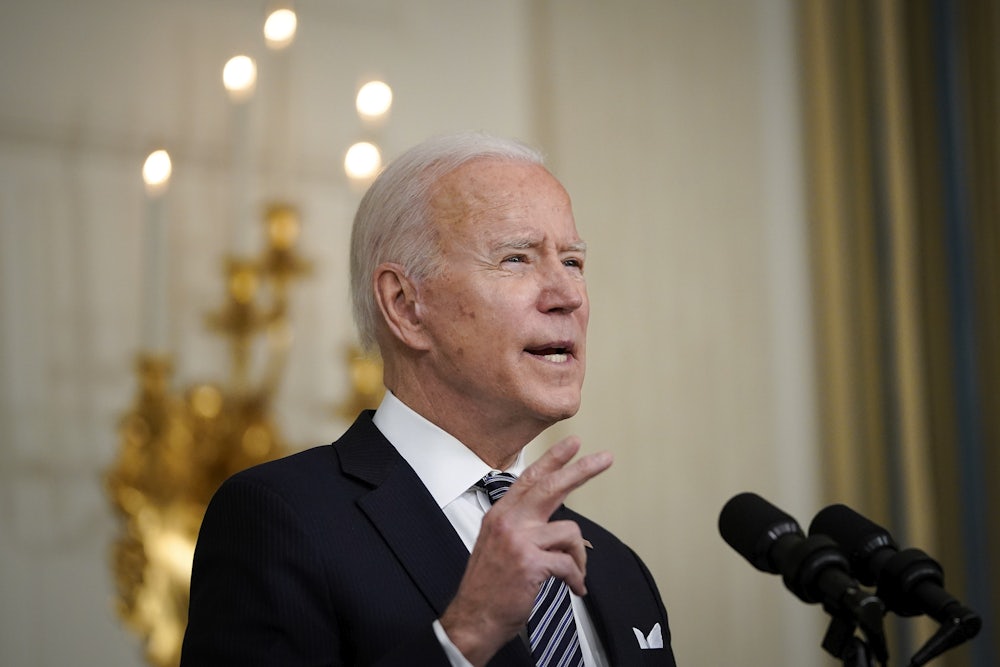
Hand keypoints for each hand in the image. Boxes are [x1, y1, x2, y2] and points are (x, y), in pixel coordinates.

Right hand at [439, 436, 612, 665]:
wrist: (474, 618)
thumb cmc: (488, 587)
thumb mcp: (497, 545)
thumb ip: (520, 527)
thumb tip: (554, 523)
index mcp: (500, 515)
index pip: (530, 479)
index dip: (553, 459)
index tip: (573, 444)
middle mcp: (508, 521)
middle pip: (551, 486)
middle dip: (582, 470)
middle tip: (605, 459)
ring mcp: (518, 541)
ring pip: (569, 531)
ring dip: (579, 556)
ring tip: (574, 573)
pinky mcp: (530, 563)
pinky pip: (569, 564)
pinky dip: (576, 578)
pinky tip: (573, 588)